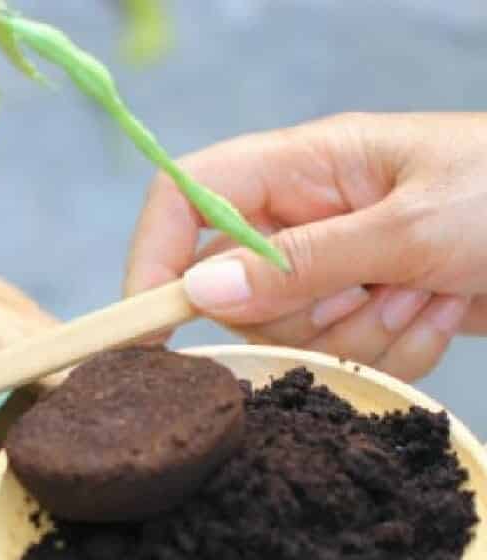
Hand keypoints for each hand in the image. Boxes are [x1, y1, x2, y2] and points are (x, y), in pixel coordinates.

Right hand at [124, 112, 486, 380]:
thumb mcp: (411, 226)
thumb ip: (301, 262)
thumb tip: (198, 293)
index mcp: (305, 166)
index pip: (186, 199)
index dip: (155, 257)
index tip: (154, 327)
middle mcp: (309, 216)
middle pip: (236, 291)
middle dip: (305, 313)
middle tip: (374, 293)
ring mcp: (340, 266)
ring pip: (293, 334)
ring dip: (364, 334)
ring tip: (429, 296)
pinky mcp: (370, 308)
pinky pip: (344, 355)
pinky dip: (398, 350)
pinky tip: (444, 311)